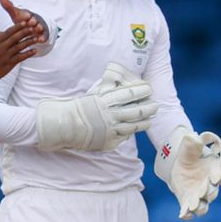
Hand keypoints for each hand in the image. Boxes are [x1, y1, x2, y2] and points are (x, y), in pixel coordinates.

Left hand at [0, 0, 52, 54]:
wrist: (34, 25)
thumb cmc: (23, 19)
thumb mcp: (15, 14)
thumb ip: (8, 7)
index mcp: (27, 15)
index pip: (26, 15)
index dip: (26, 15)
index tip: (26, 15)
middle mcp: (34, 20)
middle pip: (34, 20)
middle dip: (33, 21)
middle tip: (32, 21)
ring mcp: (39, 27)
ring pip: (39, 27)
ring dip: (38, 28)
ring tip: (38, 29)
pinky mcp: (43, 34)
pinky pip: (43, 36)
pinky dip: (42, 38)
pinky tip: (41, 40)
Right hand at [0, 21, 39, 80]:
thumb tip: (4, 31)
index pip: (9, 31)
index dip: (18, 26)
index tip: (25, 22)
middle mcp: (2, 47)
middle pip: (16, 37)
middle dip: (26, 31)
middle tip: (34, 27)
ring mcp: (6, 55)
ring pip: (20, 47)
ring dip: (29, 42)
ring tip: (37, 38)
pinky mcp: (9, 64)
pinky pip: (21, 58)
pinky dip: (28, 54)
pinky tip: (35, 51)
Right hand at [35, 63, 157, 151]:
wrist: (64, 126)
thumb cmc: (78, 108)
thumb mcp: (93, 95)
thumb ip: (106, 90)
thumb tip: (117, 79)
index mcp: (105, 101)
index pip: (128, 94)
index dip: (141, 91)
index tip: (149, 88)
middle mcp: (110, 115)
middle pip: (135, 111)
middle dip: (148, 107)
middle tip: (155, 105)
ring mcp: (110, 129)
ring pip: (134, 126)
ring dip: (145, 121)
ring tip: (150, 118)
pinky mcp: (109, 141)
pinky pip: (125, 136)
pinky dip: (132, 132)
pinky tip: (137, 128)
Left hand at [155, 128, 220, 219]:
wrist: (178, 164)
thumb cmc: (188, 154)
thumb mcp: (189, 146)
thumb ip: (193, 143)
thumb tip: (193, 137)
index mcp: (214, 169)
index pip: (219, 174)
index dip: (219, 176)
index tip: (215, 178)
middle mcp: (209, 185)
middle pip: (212, 191)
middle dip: (208, 192)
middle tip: (202, 192)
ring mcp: (199, 195)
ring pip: (204, 205)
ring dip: (200, 207)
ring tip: (194, 207)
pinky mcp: (188, 202)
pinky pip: (190, 211)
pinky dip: (187, 214)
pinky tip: (182, 214)